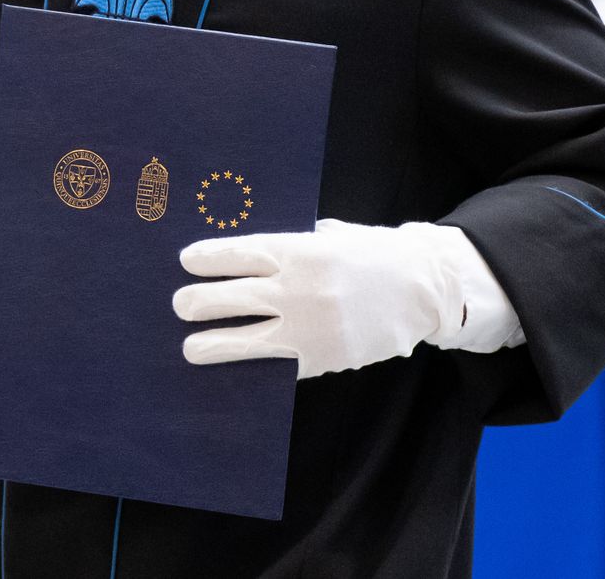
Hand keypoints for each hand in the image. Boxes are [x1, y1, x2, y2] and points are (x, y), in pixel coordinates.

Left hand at [173, 219, 513, 379]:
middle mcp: (296, 288)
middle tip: (181, 305)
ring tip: (191, 347)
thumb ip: (296, 242)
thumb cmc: (376, 255)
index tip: (185, 261)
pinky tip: (235, 369)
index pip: (237, 254)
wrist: (424, 289)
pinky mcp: (320, 358)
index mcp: (299, 251)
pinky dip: (254, 367)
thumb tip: (254, 248)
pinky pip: (276, 366)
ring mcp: (307, 327)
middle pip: (228, 297)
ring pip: (243, 339)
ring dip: (210, 344)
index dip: (206, 259)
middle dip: (196, 302)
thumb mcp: (334, 236)